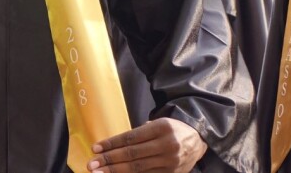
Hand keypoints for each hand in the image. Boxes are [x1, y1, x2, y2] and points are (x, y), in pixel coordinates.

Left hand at [87, 118, 206, 172]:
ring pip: (138, 168)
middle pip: (132, 154)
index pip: (130, 137)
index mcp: (161, 128)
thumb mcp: (158, 122)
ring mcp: (170, 162)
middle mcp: (166, 145)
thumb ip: (139, 131)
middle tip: (91, 164)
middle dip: (109, 160)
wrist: (199, 139)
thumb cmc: (172, 129)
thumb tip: (115, 142)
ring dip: (116, 171)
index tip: (95, 148)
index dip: (111, 144)